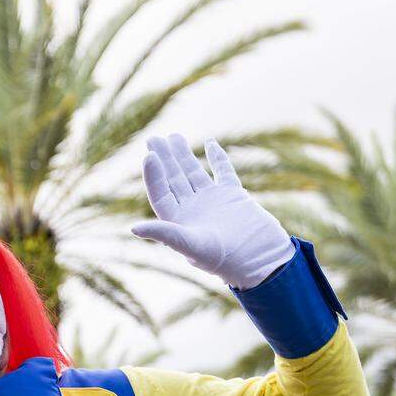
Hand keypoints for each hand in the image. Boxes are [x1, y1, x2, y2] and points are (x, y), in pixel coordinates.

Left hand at [131, 134, 294, 289]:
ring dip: (183, 156)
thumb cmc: (225, 258)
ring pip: (194, 173)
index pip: (161, 194)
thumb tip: (133, 228)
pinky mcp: (234, 196)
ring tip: (173, 137)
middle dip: (164, 160)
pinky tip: (210, 143)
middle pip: (173, 180)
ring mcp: (213, 201)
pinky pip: (223, 172)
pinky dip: (217, 158)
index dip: (154, 176)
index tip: (149, 156)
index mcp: (179, 223)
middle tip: (153, 139)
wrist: (261, 259)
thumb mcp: (192, 246)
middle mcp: (193, 210)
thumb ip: (165, 234)